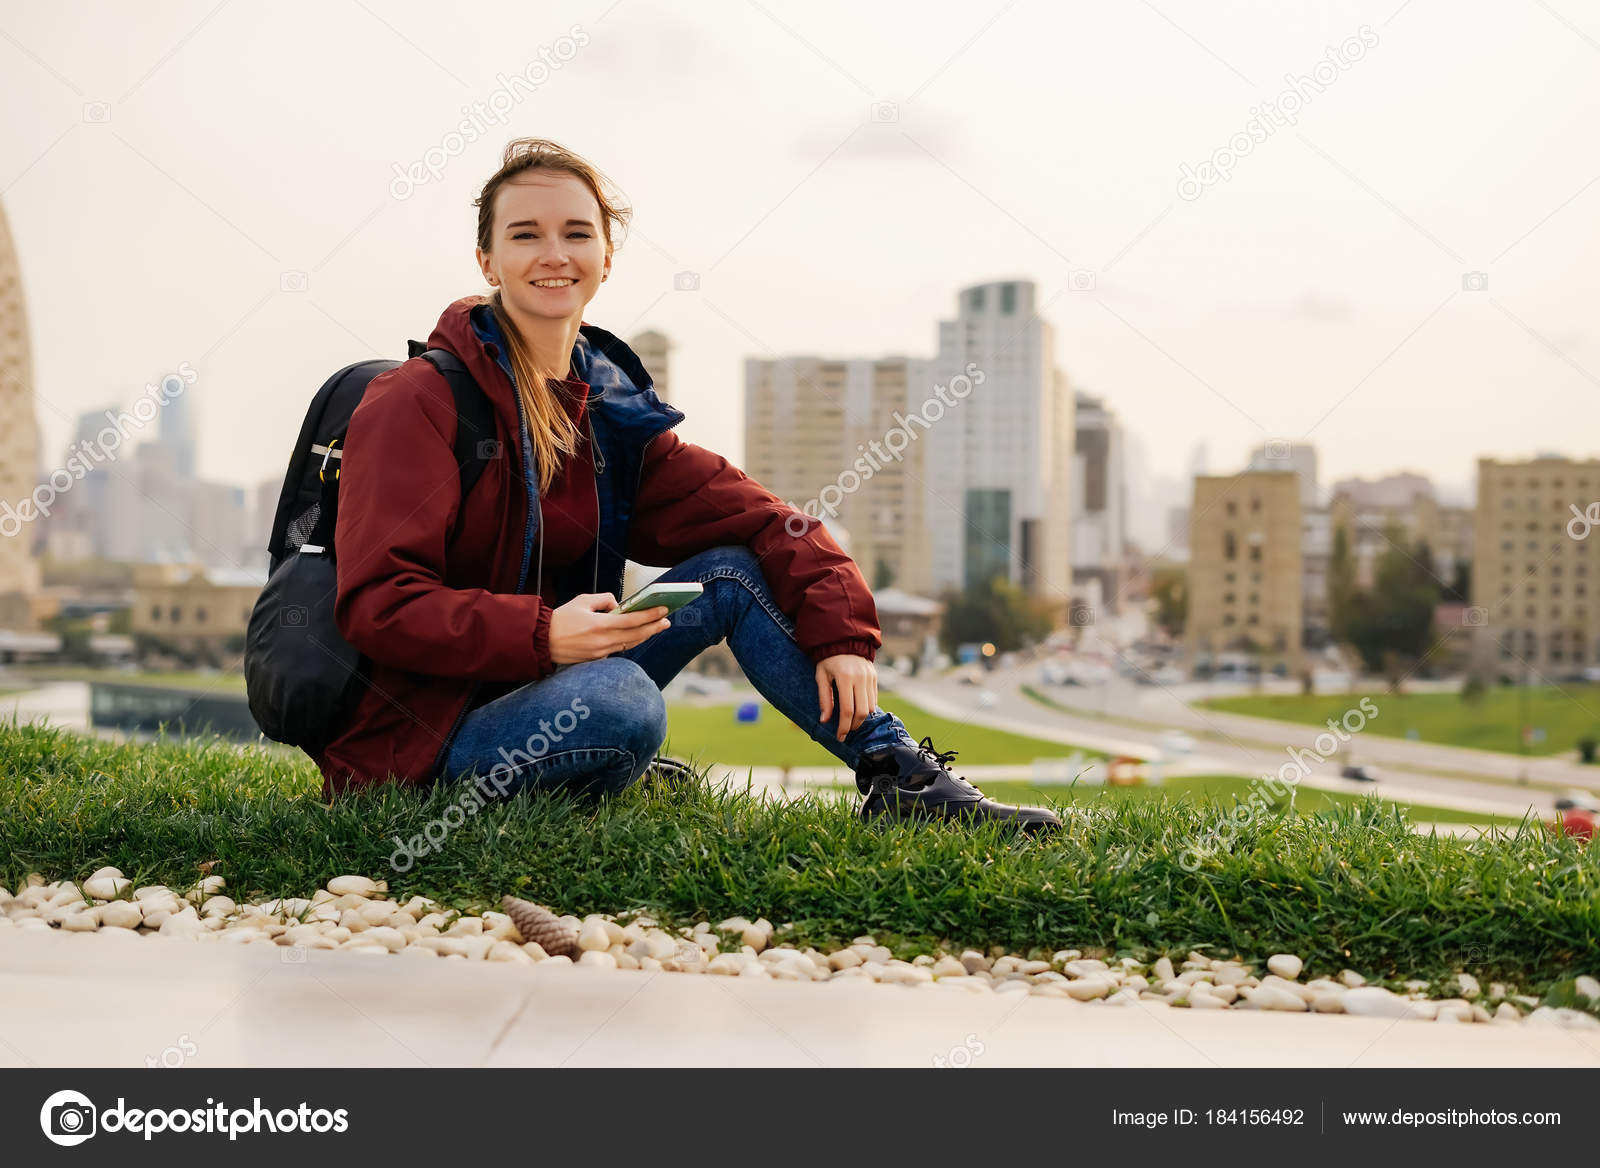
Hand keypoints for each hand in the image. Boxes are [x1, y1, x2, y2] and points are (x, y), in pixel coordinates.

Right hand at [548, 593, 670, 663]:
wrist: (541, 642)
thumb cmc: (561, 619)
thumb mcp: (582, 601)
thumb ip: (604, 600)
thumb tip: (619, 606)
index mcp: (599, 625)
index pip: (632, 621)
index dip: (650, 615)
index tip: (664, 610)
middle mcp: (603, 641)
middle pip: (636, 635)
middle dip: (654, 627)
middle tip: (667, 621)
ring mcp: (600, 653)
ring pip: (629, 644)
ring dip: (645, 636)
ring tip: (657, 627)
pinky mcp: (597, 660)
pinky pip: (618, 649)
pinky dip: (630, 642)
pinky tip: (638, 636)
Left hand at [816, 654, 877, 740]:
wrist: (843, 639)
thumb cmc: (828, 660)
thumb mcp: (821, 677)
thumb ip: (824, 699)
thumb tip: (824, 721)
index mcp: (845, 678)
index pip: (847, 709)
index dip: (844, 726)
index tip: (840, 736)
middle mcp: (860, 678)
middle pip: (862, 711)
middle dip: (853, 725)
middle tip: (845, 731)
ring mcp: (869, 677)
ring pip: (870, 707)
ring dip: (861, 719)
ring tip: (850, 722)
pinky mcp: (874, 677)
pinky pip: (874, 699)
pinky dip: (866, 709)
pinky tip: (857, 710)